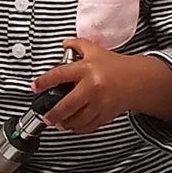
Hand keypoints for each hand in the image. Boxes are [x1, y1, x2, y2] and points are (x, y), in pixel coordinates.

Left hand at [31, 38, 149, 133]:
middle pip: (66, 105)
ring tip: (57, 122)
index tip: (35, 87)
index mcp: (87, 69)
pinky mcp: (105, 115)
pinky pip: (88, 126)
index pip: (59, 75)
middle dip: (52, 114)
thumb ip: (78, 45)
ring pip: (77, 120)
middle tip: (46, 116)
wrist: (137, 80)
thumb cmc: (116, 66)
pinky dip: (78, 128)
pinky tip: (72, 126)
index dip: (44, 81)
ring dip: (64, 124)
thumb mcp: (96, 51)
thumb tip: (64, 43)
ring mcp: (99, 103)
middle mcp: (92, 87)